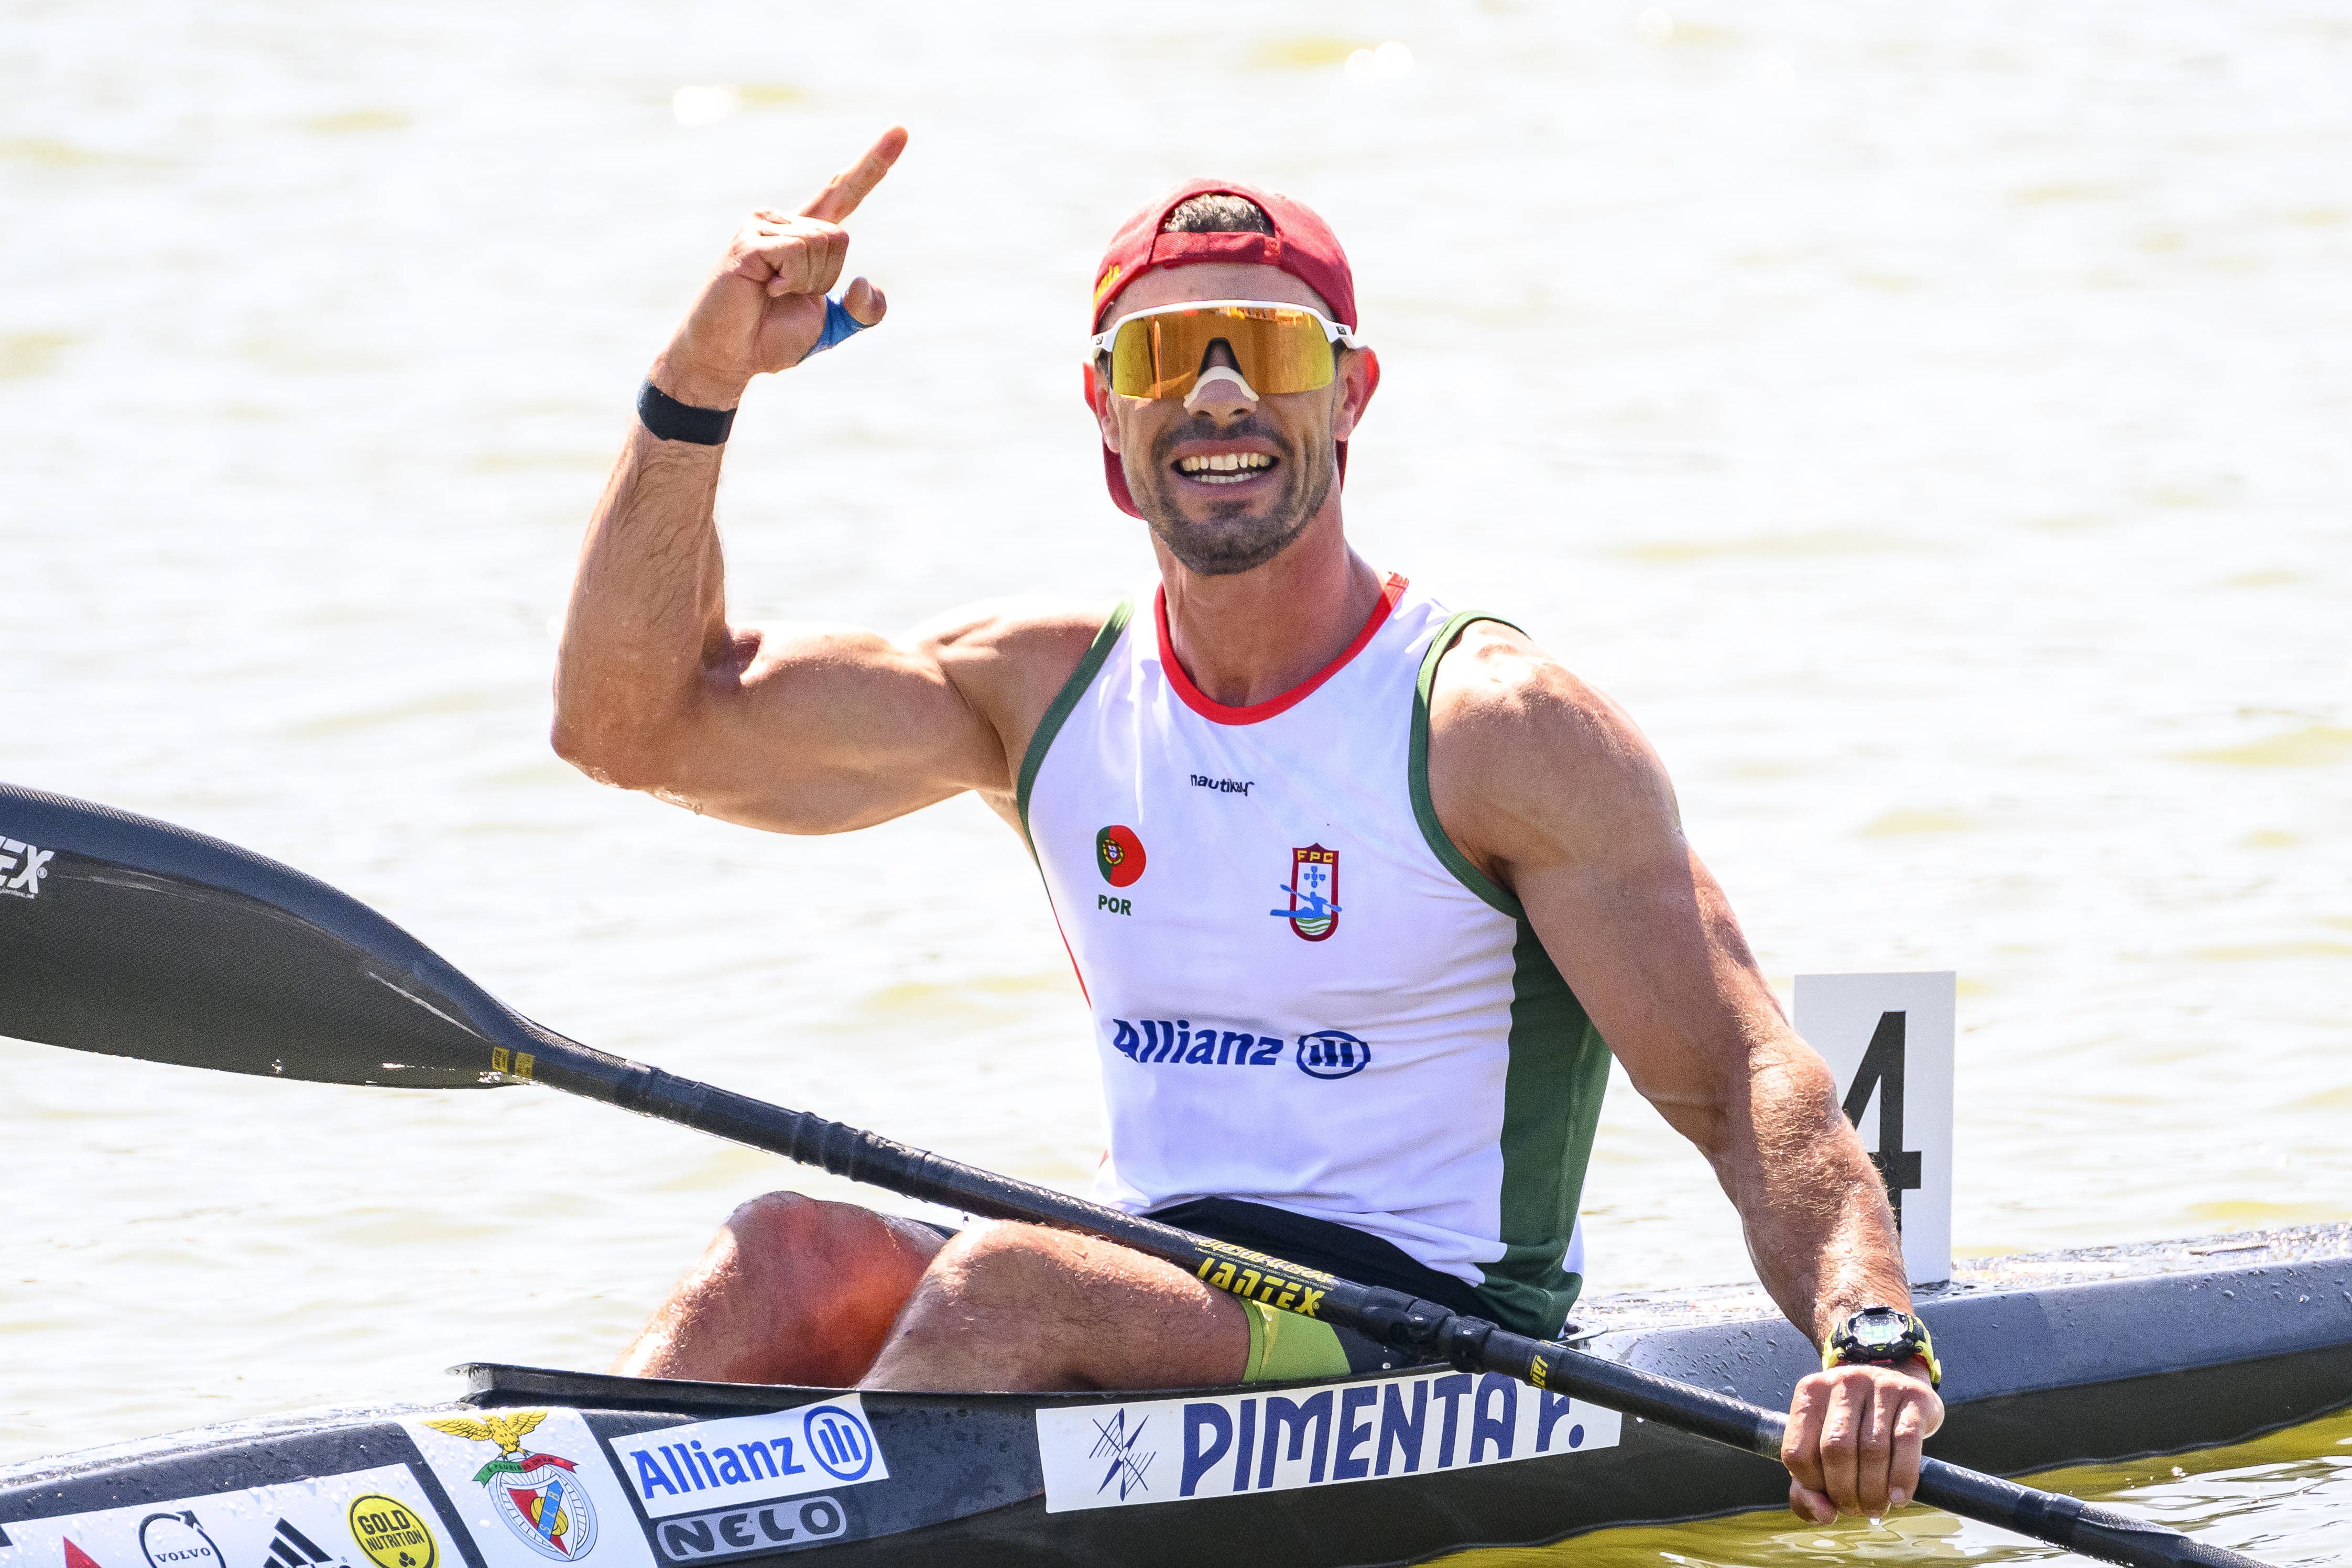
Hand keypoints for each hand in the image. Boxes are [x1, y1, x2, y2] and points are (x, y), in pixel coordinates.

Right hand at [652, 126, 906, 407]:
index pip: (845, 193)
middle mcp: (784, 221)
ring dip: (807, 282)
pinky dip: (789, 281)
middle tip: (787, 296)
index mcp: (806, 235)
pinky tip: (762, 289)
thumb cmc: (771, 339)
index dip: (874, 164)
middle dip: (825, 279)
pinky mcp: (749, 240)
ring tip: (772, 292)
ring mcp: (763, 226)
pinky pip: (796, 252)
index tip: (901, 131)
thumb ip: (864, 310)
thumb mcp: (833, 326)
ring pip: (822, 243)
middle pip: (840, 236)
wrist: (728, 358)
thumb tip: (865, 282)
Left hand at [1780, 1359, 1943, 1521]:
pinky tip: (1899, 1498)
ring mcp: (1878, 1385)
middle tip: (1856, 1510)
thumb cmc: (1855, 1425)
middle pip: (1836, 1450)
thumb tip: (1823, 1515)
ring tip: (1876, 1507)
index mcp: (1810, 1393)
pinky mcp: (1913, 1395)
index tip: (1827, 1499)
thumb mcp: (1823, 1447)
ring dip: (1874, 1492)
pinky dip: (1902, 1477)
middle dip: (1845, 1492)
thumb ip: (1808, 1486)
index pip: (1797, 1451)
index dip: (1811, 1485)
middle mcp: (1842, 1383)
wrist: (1898, 1383)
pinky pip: (1906, 1442)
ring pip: (1872, 1449)